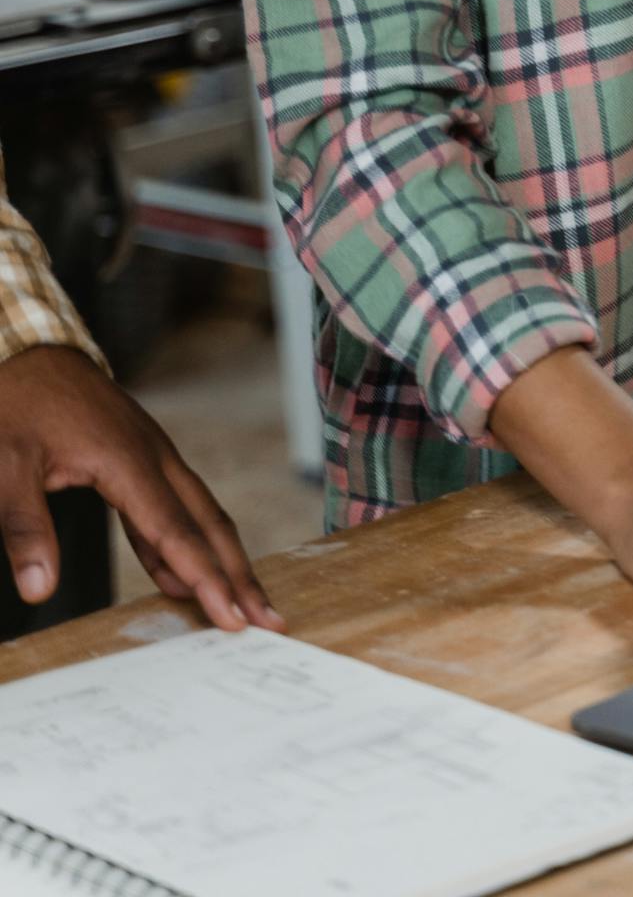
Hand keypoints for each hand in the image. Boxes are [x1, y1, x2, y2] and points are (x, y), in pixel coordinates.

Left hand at [0, 345, 283, 632]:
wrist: (29, 350)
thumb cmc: (16, 403)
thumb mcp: (5, 464)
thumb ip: (24, 527)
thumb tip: (39, 589)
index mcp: (127, 459)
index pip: (177, 531)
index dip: (208, 578)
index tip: (234, 618)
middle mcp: (153, 456)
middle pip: (208, 522)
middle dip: (240, 573)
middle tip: (268, 620)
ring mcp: (151, 454)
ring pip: (198, 512)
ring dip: (221, 559)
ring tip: (239, 604)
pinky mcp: (139, 457)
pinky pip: (171, 505)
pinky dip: (182, 543)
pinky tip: (178, 576)